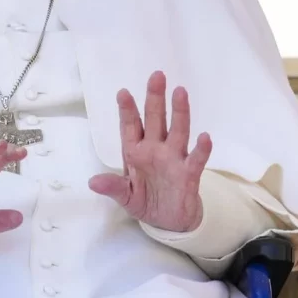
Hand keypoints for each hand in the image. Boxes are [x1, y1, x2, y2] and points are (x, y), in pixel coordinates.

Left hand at [89, 71, 212, 231]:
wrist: (170, 221)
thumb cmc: (145, 201)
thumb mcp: (125, 197)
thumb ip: (112, 187)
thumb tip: (92, 182)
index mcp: (136, 152)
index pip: (131, 127)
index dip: (127, 110)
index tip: (123, 92)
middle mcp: (155, 149)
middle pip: (156, 120)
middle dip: (155, 98)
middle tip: (157, 75)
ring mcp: (174, 158)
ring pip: (177, 131)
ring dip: (179, 113)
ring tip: (180, 92)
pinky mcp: (189, 173)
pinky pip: (196, 159)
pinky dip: (201, 149)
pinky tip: (205, 137)